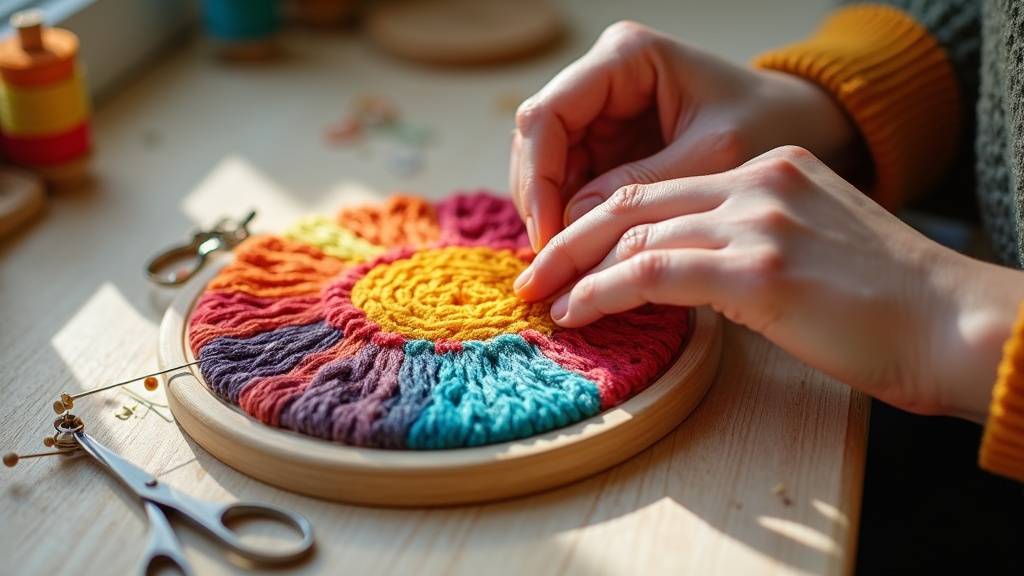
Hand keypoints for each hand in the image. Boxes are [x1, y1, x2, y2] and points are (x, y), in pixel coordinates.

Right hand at [509, 20, 858, 251]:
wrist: (803, 125)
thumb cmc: (769, 125)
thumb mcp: (711, 157)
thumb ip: (642, 185)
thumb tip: (569, 227)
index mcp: (624, 57)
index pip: (547, 116)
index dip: (539, 179)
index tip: (549, 239)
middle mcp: (602, 78)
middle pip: (538, 143)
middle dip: (540, 204)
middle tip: (549, 266)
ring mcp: (603, 111)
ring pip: (550, 167)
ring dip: (553, 217)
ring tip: (565, 270)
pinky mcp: (611, 144)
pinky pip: (574, 183)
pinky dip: (574, 220)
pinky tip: (584, 257)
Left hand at [514, 146, 1023, 421]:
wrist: (954, 324)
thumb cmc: (886, 306)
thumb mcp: (810, 254)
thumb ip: (746, 251)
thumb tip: (683, 282)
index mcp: (770, 173)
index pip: (661, 190)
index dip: (604, 221)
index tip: (569, 253)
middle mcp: (758, 184)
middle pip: (634, 200)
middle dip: (572, 237)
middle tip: (532, 271)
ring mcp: (758, 221)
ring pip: (635, 233)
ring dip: (577, 268)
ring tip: (543, 297)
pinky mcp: (758, 268)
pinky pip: (652, 270)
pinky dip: (603, 289)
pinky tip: (575, 310)